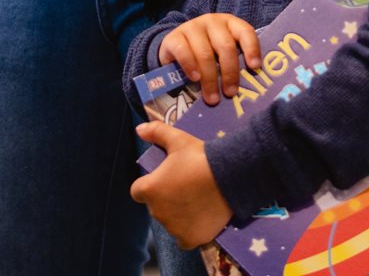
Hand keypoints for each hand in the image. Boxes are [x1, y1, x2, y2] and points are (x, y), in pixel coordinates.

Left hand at [131, 121, 233, 248]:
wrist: (229, 176)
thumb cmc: (199, 157)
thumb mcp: (177, 139)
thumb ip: (155, 132)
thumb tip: (138, 129)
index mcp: (149, 189)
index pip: (138, 191)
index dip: (150, 185)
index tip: (165, 180)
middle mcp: (157, 212)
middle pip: (155, 207)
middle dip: (165, 199)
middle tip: (184, 187)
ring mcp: (174, 228)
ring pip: (169, 223)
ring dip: (176, 216)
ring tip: (194, 201)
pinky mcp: (190, 239)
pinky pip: (183, 240)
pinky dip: (188, 232)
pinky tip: (198, 220)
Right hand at [158, 12, 261, 106]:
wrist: (177, 48)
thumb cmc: (208, 54)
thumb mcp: (223, 54)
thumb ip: (234, 64)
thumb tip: (248, 90)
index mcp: (230, 24)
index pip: (245, 31)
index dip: (252, 49)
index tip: (255, 68)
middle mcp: (212, 22)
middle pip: (225, 46)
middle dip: (230, 72)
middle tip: (231, 93)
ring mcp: (192, 27)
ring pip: (205, 53)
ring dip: (210, 79)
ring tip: (212, 98)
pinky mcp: (174, 37)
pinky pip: (183, 52)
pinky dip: (190, 67)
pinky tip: (195, 79)